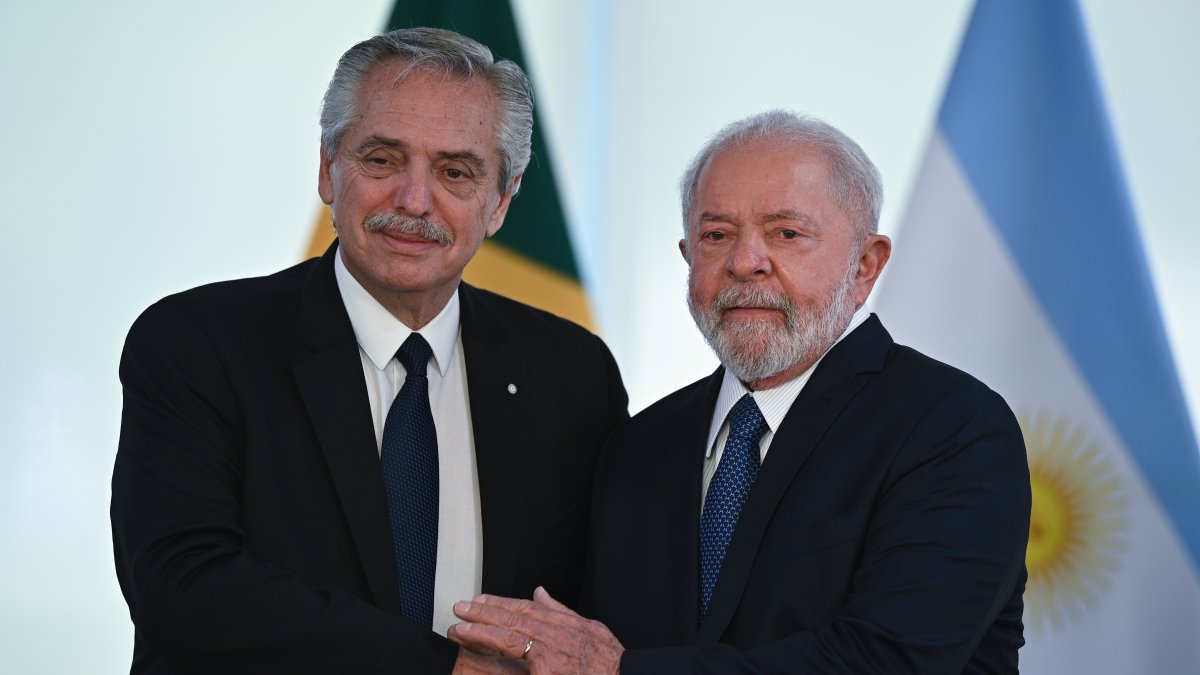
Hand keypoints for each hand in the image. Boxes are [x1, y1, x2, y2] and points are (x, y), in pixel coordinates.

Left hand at [449, 586, 622, 674]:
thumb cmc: (609, 663)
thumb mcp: (591, 630)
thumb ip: (562, 612)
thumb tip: (540, 592)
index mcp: (567, 624)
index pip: (528, 608)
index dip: (502, 602)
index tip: (482, 599)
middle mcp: (557, 631)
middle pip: (515, 614)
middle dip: (486, 609)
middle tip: (462, 606)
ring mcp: (552, 647)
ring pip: (509, 627)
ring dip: (480, 621)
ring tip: (459, 620)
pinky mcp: (546, 664)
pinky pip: (512, 647)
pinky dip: (490, 637)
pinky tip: (471, 635)